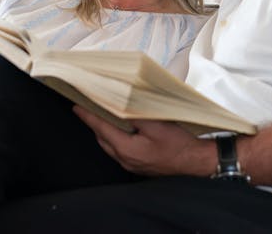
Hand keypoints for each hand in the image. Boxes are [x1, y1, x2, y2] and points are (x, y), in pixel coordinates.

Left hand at [73, 106, 214, 176]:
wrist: (196, 163)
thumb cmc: (178, 143)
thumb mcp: (156, 124)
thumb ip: (135, 115)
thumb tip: (118, 106)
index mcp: (126, 148)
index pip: (100, 128)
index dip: (88, 116)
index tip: (76, 106)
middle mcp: (124, 159)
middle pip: (102, 138)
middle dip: (94, 123)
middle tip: (88, 107)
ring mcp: (131, 165)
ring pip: (109, 145)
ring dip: (104, 131)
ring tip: (102, 115)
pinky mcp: (138, 165)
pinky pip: (119, 150)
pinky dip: (115, 138)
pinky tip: (120, 129)